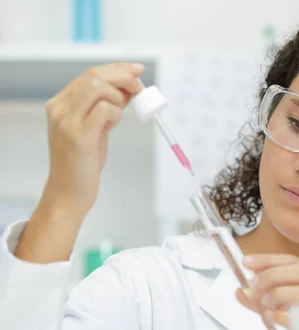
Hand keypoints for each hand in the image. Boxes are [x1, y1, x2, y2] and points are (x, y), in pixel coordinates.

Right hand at [42, 62, 144, 216]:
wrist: (69, 191)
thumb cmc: (83, 160)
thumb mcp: (93, 127)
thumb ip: (105, 106)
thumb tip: (128, 88)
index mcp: (61, 103)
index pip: (90, 74)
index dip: (117, 69)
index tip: (137, 70)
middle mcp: (59, 108)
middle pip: (94, 76)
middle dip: (123, 77)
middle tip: (139, 88)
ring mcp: (67, 121)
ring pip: (98, 88)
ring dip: (119, 96)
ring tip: (123, 112)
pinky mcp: (79, 136)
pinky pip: (105, 111)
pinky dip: (116, 113)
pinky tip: (114, 124)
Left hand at [235, 254, 298, 329]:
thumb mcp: (278, 308)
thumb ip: (260, 299)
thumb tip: (241, 291)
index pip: (292, 261)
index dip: (269, 260)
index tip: (247, 262)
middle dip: (274, 275)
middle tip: (253, 284)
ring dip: (281, 294)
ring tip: (263, 303)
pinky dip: (285, 316)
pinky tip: (272, 318)